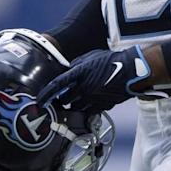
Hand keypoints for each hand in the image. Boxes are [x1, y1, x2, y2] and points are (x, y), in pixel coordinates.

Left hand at [37, 46, 161, 113]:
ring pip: (75, 109)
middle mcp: (84, 87)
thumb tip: (67, 71)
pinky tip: (85, 107)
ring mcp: (93, 98)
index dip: (46, 93)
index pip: (57, 85)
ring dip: (71, 108)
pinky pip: (88, 113)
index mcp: (79, 72)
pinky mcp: (102, 106)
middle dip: (59, 102)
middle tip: (56, 102)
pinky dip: (84, 111)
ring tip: (70, 105)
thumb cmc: (112, 60)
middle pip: (64, 100)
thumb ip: (76, 65)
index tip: (39, 101)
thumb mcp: (91, 57)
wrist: (132, 70)